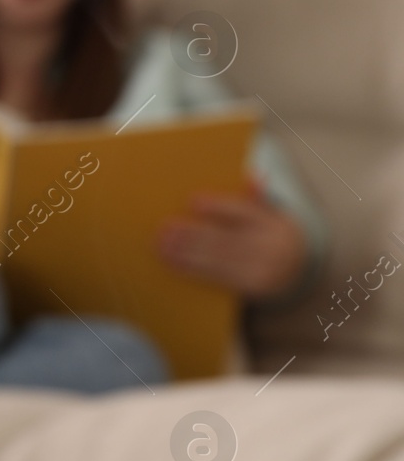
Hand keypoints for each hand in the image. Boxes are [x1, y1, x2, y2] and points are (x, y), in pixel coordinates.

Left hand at [158, 191, 306, 299]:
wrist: (297, 273)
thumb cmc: (273, 236)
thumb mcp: (274, 215)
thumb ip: (259, 198)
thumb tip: (253, 175)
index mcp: (274, 224)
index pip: (243, 212)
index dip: (218, 206)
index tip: (193, 200)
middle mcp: (269, 247)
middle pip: (226, 238)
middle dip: (194, 233)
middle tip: (167, 226)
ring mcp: (260, 269)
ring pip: (217, 259)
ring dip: (186, 252)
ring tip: (163, 244)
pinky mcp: (249, 286)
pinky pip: (216, 276)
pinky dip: (191, 269)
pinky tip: (173, 262)